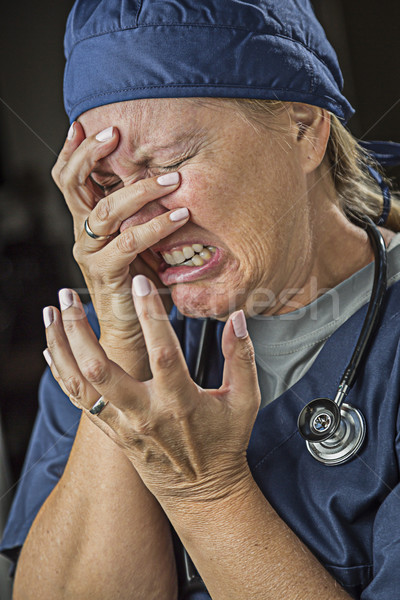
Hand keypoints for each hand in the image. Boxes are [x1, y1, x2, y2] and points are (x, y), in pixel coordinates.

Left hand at [43, 276, 260, 506]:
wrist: (203, 492)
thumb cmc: (225, 443)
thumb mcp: (244, 400)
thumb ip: (241, 357)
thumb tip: (237, 318)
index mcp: (180, 402)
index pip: (162, 352)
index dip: (150, 316)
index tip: (140, 283)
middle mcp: (145, 414)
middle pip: (101, 370)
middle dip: (81, 330)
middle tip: (68, 296)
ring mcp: (124, 425)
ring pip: (81, 385)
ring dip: (61, 348)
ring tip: (50, 314)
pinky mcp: (113, 433)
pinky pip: (80, 403)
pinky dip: (61, 374)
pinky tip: (50, 350)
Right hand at [51, 122, 188, 374]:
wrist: (133, 327)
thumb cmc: (139, 280)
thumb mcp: (139, 238)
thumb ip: (142, 212)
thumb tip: (169, 175)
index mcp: (89, 220)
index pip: (70, 178)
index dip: (73, 151)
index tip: (85, 124)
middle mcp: (84, 233)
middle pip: (73, 184)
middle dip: (92, 154)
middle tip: (117, 133)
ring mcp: (91, 253)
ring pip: (106, 211)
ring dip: (139, 190)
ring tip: (172, 180)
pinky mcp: (106, 273)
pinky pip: (128, 243)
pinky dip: (154, 227)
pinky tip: (177, 217)